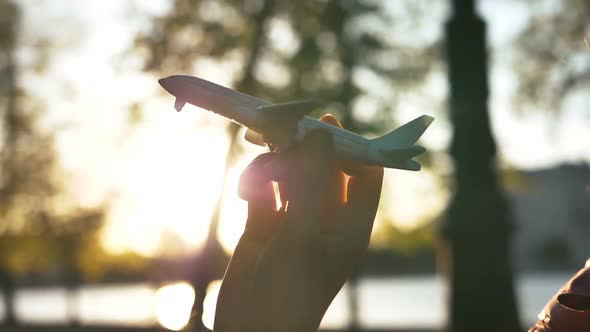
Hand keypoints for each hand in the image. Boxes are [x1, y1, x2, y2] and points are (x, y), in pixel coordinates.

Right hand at [214, 115, 383, 331]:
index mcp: (349, 224)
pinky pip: (264, 188)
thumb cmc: (286, 292)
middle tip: (280, 127)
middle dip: (303, 149)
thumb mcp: (302, 236)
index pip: (364, 174)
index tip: (324, 126)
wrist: (248, 330)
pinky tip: (245, 192)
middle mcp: (325, 218)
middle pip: (323, 168)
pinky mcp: (264, 223)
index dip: (349, 148)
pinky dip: (255, 182)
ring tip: (259, 167)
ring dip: (274, 165)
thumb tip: (322, 132)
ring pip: (290, 174)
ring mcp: (294, 219)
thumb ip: (312, 183)